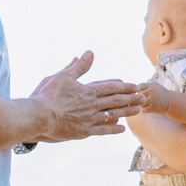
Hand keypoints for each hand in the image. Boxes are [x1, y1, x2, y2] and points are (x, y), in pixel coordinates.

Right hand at [30, 52, 144, 141]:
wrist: (40, 116)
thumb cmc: (49, 95)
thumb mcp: (63, 77)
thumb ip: (78, 67)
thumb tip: (89, 53)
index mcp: (88, 91)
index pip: (111, 88)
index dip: (125, 87)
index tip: (135, 86)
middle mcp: (92, 105)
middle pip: (116, 101)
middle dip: (131, 98)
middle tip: (144, 97)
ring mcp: (90, 119)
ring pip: (113, 115)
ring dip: (127, 112)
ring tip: (139, 110)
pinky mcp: (84, 131)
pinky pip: (102, 130)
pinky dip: (113, 129)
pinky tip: (122, 128)